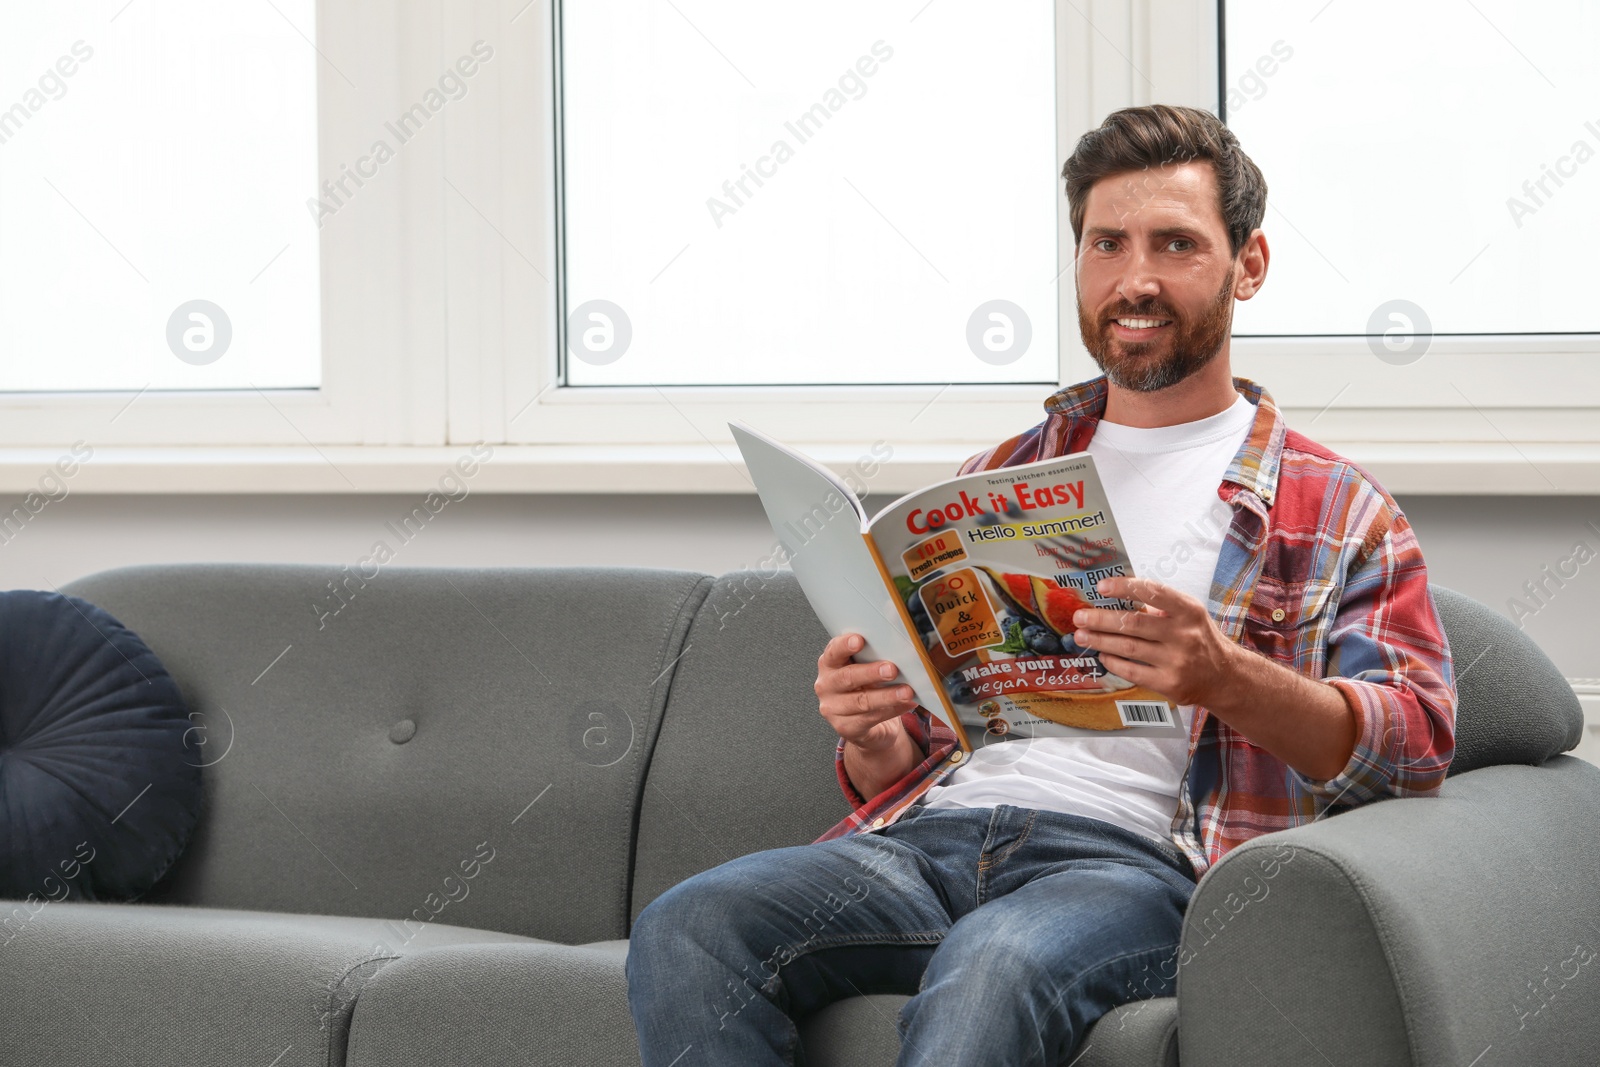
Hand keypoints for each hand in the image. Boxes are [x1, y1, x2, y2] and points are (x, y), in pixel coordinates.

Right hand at [815, 633, 917, 749]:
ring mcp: (832, 708)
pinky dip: (892, 710)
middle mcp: (826, 685)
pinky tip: (905, 704)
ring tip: (906, 691)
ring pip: (861, 701)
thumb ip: (874, 659)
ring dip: (887, 696)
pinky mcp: (844, 727)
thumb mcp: (866, 669)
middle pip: (847, 677)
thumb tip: (901, 654)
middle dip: (871, 672)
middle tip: (892, 670)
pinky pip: (870, 718)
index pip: (833, 652)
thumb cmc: (866, 688)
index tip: (859, 640)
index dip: (844, 645)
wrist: (866, 724)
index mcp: (829, 664)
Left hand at [1069, 576, 1239, 707]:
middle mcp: (1184, 634)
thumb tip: (1116, 595)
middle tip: (1080, 616)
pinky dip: (1113, 662)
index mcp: (1189, 610)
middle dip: (1101, 619)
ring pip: (1129, 648)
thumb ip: (1160, 605)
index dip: (1125, 587)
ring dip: (1100, 640)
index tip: (1100, 586)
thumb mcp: (1189, 614)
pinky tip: (1102, 654)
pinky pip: (1133, 671)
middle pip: (1134, 623)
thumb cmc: (1199, 639)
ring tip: (1081, 635)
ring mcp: (1177, 661)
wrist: (1224, 677)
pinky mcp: (1169, 683)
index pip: (1153, 592)